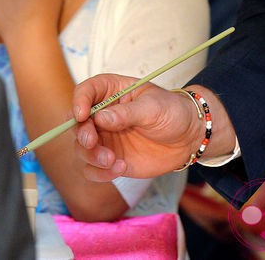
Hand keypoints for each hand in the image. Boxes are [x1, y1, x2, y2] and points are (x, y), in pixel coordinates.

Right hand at [71, 74, 205, 180]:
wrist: (187, 138)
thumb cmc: (172, 112)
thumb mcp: (153, 107)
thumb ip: (127, 113)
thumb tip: (100, 118)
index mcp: (110, 91)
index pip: (84, 91)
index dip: (79, 102)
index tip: (82, 115)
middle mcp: (101, 114)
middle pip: (76, 122)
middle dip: (82, 134)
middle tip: (93, 143)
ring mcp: (104, 137)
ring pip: (81, 148)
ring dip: (91, 156)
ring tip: (112, 161)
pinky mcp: (110, 159)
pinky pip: (93, 169)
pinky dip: (100, 173)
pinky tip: (121, 168)